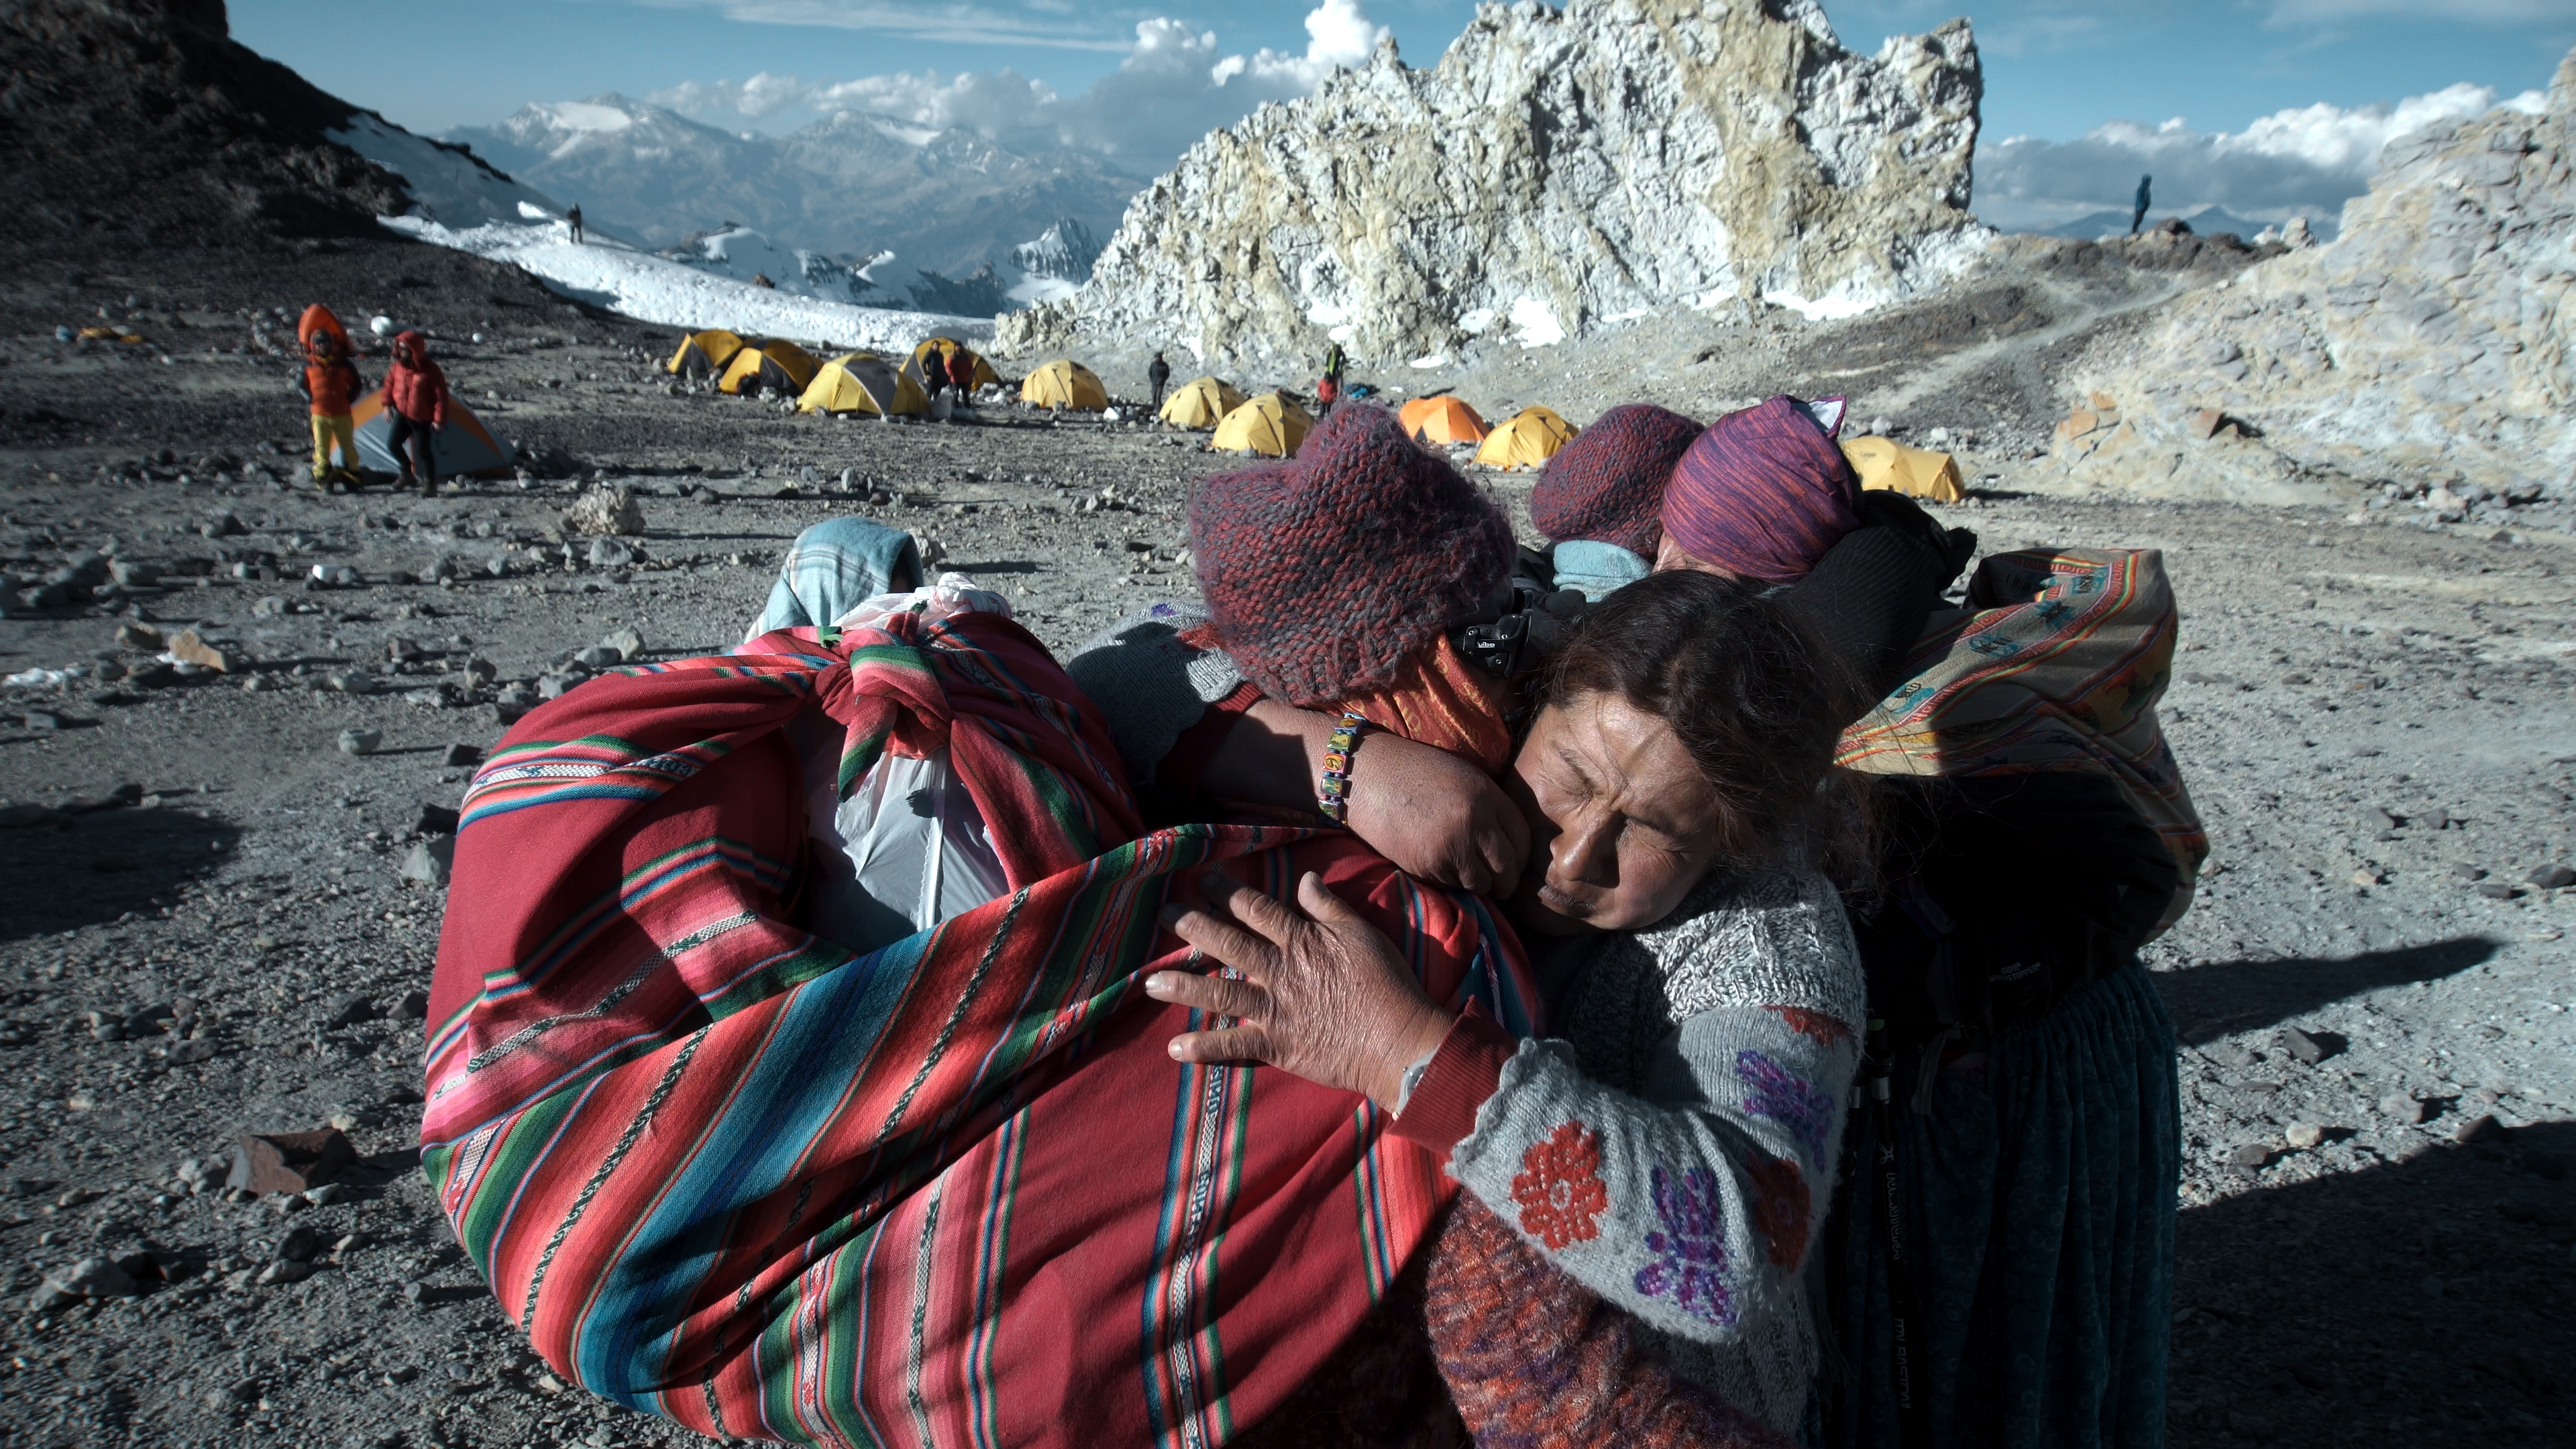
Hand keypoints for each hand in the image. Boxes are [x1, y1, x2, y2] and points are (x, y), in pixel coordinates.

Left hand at [1146, 872, 1456, 1109]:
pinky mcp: (1278, 1045)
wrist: (1400, 1041)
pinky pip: (1234, 1046)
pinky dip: (1205, 1049)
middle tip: (1161, 913)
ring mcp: (1275, 1009)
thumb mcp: (1363, 933)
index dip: (1227, 891)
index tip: (1202, 878)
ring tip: (1149, 982)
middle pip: (1228, 943)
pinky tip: (1174, 1049)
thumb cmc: (1388, 985)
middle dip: (1192, 926)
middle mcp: (1281, 971)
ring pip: (1220, 993)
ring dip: (1183, 986)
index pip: (1256, 909)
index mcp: (1301, 941)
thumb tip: (1305, 878)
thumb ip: (1329, 907)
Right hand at [1344, 731, 1529, 897]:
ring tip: (1469, 876)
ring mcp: (1451, 846)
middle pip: (1508, 867)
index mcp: (1486, 795)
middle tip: (1501, 886)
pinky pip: (1450, 885)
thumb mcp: (1462, 776)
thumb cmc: (1412, 772)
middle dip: (1506, 882)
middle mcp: (1474, 822)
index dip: (1523, 855)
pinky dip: (1450, 882)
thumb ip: (1488, 805)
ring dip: (1477, 884)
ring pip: (1479, 882)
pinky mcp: (1427, 865)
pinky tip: (1440, 867)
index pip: (1522, 836)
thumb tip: (1507, 841)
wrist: (1364, 776)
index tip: (1516, 863)